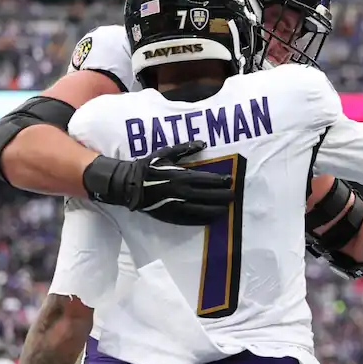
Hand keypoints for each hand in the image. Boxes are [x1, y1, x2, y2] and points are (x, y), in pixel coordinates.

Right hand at [84, 141, 235, 225]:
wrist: (129, 184)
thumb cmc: (148, 166)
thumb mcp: (166, 153)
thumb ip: (185, 149)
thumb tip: (203, 143)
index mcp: (182, 176)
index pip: (208, 180)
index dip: (221, 181)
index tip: (231, 180)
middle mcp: (182, 192)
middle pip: (209, 196)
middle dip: (223, 196)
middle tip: (233, 195)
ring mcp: (177, 206)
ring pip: (203, 210)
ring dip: (217, 209)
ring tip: (227, 208)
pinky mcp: (171, 216)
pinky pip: (191, 220)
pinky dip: (203, 220)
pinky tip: (212, 218)